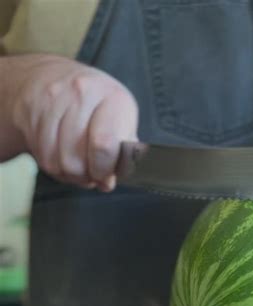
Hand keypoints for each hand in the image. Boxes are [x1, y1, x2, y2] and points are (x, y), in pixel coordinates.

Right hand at [8, 54, 137, 190]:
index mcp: (113, 97)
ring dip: (66, 173)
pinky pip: (40, 154)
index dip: (103, 170)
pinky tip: (60, 156)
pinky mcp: (31, 107)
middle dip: (83, 176)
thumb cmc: (99, 107)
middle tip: (89, 172)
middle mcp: (82, 92)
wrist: (59, 77)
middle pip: (74, 159)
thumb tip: (106, 182)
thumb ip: (121, 155)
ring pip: (55, 161)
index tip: (104, 175)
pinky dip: (52, 164)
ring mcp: (53, 98)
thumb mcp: (122, 124)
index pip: (103, 145)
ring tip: (76, 165)